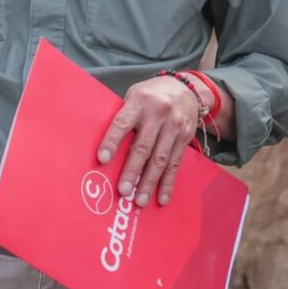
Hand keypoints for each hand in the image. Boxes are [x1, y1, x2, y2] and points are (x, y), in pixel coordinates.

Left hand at [96, 75, 199, 206]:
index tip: (102, 159)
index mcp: (139, 102)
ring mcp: (174, 126)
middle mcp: (158, 114)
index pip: (122, 123)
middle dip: (132, 170)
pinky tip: (161, 198)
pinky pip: (175, 164)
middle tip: (123, 191)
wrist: (185, 88)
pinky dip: (167, 183)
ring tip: (139, 200)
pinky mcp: (185, 138)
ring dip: (149, 182)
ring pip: (160, 159)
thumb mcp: (135, 96)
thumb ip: (124, 116)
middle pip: (143, 146)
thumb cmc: (150, 95)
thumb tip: (106, 148)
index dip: (112, 142)